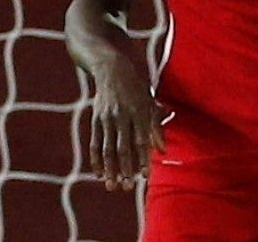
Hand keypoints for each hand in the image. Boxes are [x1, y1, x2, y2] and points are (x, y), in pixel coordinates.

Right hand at [89, 55, 164, 190]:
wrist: (112, 69)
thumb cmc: (136, 88)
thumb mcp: (150, 103)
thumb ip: (156, 127)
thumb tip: (163, 150)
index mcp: (138, 112)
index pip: (141, 140)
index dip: (143, 159)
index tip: (145, 176)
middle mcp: (122, 116)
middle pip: (123, 148)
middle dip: (125, 169)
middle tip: (127, 187)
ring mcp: (106, 118)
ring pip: (107, 148)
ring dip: (110, 169)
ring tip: (112, 185)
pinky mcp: (95, 119)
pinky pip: (94, 143)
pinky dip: (96, 159)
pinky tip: (99, 173)